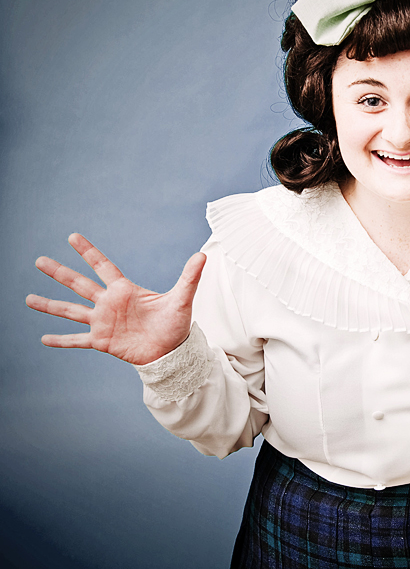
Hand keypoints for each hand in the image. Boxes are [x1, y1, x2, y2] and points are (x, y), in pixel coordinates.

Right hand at [26, 233, 205, 365]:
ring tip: (27, 298)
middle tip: (39, 260)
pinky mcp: (102, 341)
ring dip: (50, 305)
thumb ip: (189, 276)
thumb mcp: (182, 298)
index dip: (88, 252)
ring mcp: (103, 322)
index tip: (72, 236)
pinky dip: (61, 340)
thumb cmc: (176, 324)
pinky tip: (43, 339)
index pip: (102, 266)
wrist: (173, 350)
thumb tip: (203, 255)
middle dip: (60, 273)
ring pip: (71, 311)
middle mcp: (109, 304)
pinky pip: (77, 340)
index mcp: (125, 290)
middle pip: (79, 284)